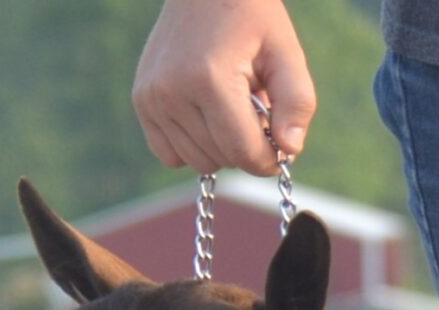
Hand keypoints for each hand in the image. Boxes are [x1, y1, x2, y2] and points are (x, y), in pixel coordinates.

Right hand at [134, 0, 316, 174]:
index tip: (281, 143)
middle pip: (222, 159)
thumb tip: (290, 152)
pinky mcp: (141, 101)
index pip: (244, 152)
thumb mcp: (286, 54)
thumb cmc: (251, 20)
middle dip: (247, 147)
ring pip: (198, 161)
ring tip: (231, 109)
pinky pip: (170, 155)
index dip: (270, 157)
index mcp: (209, 79)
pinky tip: (208, 119)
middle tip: (255, 113)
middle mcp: (171, 91)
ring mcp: (150, 98)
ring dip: (222, 147)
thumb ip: (297, 104)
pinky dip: (194, 146)